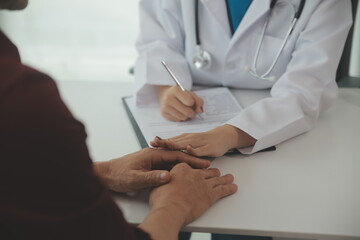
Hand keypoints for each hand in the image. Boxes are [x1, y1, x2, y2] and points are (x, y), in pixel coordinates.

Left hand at [93, 148, 209, 191]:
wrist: (105, 174)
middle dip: (192, 160)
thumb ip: (152, 177)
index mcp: (151, 154)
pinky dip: (177, 167)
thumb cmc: (118, 176)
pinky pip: (166, 165)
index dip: (190, 160)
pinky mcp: (149, 164)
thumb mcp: (135, 179)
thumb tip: (169, 176)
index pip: (175, 156)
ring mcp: (151, 159)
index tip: (203, 164)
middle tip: (207, 165)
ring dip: (186, 164)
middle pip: (177, 156)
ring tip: (199, 168)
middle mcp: (152, 154)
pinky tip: (183, 172)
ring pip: (172, 160)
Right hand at [139, 163, 236, 239]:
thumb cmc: (162, 199)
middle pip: (206, 171)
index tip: (197, 168)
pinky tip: (233, 187)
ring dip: (224, 178)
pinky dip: (229, 188)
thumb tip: (160, 179)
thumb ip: (162, 179)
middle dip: (212, 172)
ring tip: (229, 177)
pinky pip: (223, 190)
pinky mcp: (211, 195)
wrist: (170, 209)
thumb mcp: (158, 184)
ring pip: (217, 179)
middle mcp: (195, 174)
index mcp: (181, 168)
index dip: (195, 167)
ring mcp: (204, 184)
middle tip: (217, 172)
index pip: (191, 165)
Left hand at [151, 125, 256, 156]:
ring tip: (167, 144)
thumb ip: (180, 150)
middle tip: (154, 142)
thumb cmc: (205, 142)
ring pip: (186, 144)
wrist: (223, 137)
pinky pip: (200, 150)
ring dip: (176, 144)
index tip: (151, 142)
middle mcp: (190, 139)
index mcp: (184, 139)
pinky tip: (189, 149)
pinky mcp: (208, 148)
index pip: (171, 140)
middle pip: (175, 141)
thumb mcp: (190, 145)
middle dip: (164, 142)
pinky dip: (194, 150)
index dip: (161, 141)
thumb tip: (167, 156)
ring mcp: (199, 143)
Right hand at [156, 85, 203, 120]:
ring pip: (183, 118)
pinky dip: (181, 118)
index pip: (189, 102)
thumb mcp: (190, 94)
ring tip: (185, 111)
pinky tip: (179, 113)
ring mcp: (165, 106)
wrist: (165, 93)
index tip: (191, 102)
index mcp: (175, 90)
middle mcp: (168, 98)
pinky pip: (177, 120)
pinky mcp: (163, 113)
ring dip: (187, 116)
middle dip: (192, 113)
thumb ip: (198, 101)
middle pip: (187, 112)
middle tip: (192, 111)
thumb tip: (200, 111)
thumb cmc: (180, 94)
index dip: (193, 104)